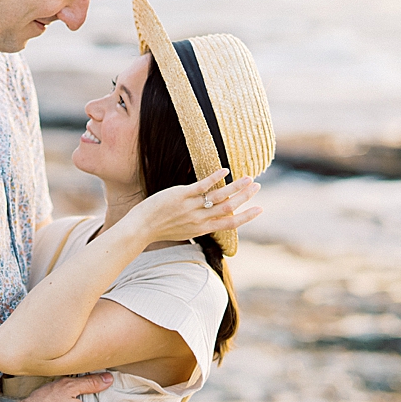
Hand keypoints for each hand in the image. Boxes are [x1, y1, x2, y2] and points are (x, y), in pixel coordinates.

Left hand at [126, 168, 262, 244]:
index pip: (230, 223)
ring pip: (220, 196)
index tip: (260, 209)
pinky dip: (215, 177)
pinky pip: (202, 186)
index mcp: (202, 228)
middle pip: (229, 207)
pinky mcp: (180, 195)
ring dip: (237, 186)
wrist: (141, 228)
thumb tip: (210, 219)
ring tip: (249, 178)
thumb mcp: (184, 231)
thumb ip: (199, 225)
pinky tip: (225, 170)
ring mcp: (191, 207)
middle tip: (257, 186)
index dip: (247, 216)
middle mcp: (199, 219)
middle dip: (246, 197)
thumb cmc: (160, 229)